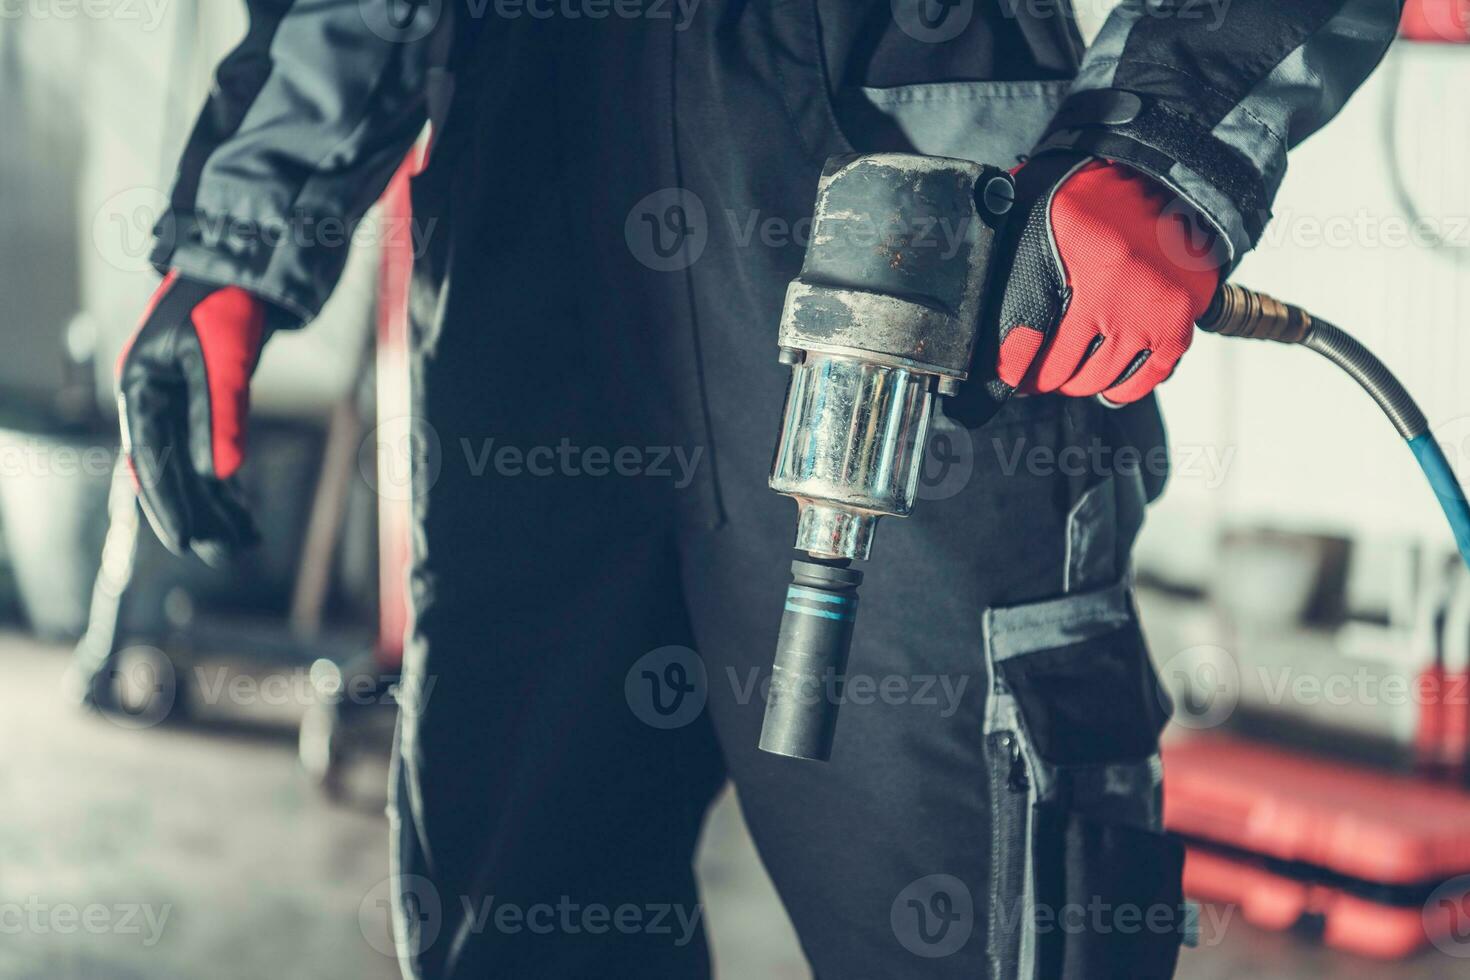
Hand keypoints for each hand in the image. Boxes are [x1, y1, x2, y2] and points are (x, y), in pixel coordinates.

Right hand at [116, 272, 271, 563]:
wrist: (248, 272)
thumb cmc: (227, 305)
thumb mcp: (223, 359)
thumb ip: (219, 415)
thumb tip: (221, 474)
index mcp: (140, 389)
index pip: (148, 459)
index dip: (167, 504)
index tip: (186, 542)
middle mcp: (154, 401)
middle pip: (170, 471)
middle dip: (196, 514)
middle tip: (224, 553)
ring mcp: (178, 405)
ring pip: (193, 468)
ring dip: (216, 506)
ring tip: (245, 541)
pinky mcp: (206, 407)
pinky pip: (211, 455)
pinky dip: (228, 484)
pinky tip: (244, 512)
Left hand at [988, 154, 1219, 405]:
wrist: (1168, 182)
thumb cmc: (1094, 199)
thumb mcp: (1035, 212)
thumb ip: (1009, 260)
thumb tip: (976, 317)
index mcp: (1067, 251)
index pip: (1022, 338)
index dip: (1007, 366)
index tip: (1002, 374)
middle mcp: (1109, 287)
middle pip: (1057, 369)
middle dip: (1039, 375)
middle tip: (1034, 367)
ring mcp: (1147, 311)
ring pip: (1094, 381)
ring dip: (1075, 379)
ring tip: (1068, 364)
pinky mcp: (1176, 326)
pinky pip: (1138, 383)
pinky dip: (1117, 385)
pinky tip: (1104, 369)